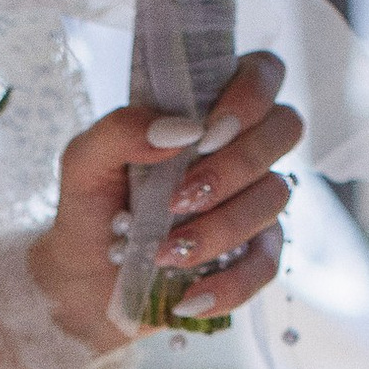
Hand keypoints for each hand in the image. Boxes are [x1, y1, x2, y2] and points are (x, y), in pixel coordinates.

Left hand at [27, 52, 302, 349]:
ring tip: (165, 252)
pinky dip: (230, 283)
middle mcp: (240, 151)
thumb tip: (178, 130)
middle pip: (285, 128)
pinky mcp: (254, 255)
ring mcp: (252, 203)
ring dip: (220, 227)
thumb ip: (119, 130)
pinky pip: (269, 264)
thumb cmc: (91, 211)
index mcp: (204, 113)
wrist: (83, 285)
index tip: (206, 131)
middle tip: (179, 197)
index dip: (251, 92)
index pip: (262, 73)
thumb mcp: (83, 162)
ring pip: (275, 196)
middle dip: (236, 164)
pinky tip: (190, 295)